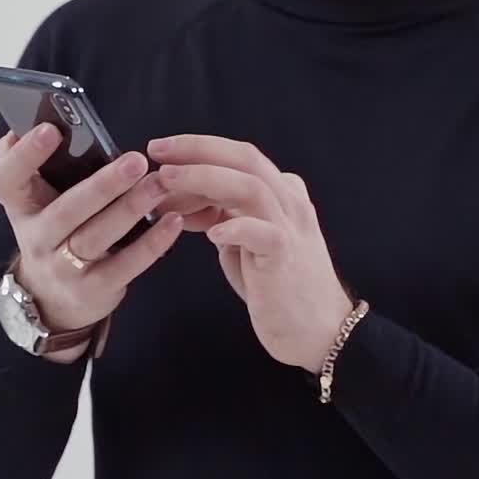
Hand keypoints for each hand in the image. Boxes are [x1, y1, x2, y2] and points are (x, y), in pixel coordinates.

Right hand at [0, 124, 184, 361]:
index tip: (51, 129)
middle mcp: (36, 237)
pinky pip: (125, 266)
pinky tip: (173, 221)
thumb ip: (39, 164)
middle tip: (136, 160)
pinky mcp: (93, 289)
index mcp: (21, 206)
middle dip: (102, 185)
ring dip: (130, 209)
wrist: (54, 298)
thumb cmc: (56, 229)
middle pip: (65, 211)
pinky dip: (152, 243)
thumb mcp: (38, 199)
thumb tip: (41, 119)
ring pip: (95, 237)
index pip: (5, 180)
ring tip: (160, 185)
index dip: (24, 156)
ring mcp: (62, 268)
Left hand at [148, 135, 353, 371]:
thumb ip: (227, 218)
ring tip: (169, 179)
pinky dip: (236, 226)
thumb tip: (186, 203)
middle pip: (246, 159)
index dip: (200, 148)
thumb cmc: (279, 288)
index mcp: (281, 195)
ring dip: (206, 178)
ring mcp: (291, 228)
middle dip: (198, 149)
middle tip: (158, 150)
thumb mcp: (247, 243)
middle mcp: (289, 203)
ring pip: (252, 187)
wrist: (319, 330)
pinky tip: (211, 232)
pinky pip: (264, 234)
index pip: (240, 157)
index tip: (162, 150)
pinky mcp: (286, 258)